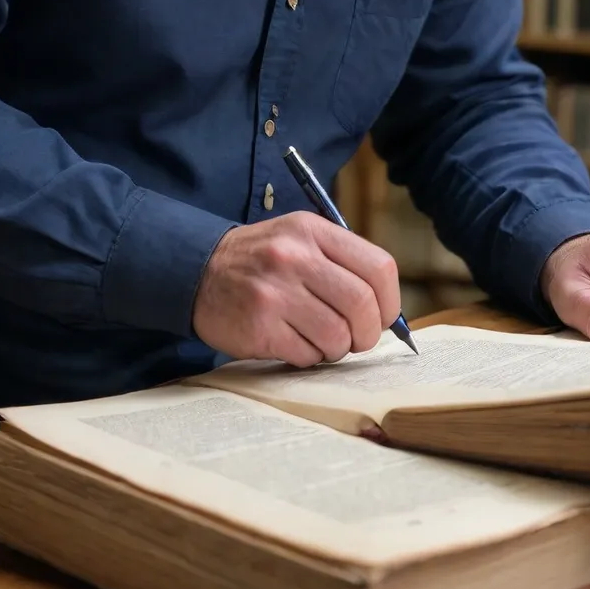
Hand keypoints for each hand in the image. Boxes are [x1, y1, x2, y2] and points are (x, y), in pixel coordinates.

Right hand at [193, 212, 400, 366]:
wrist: (199, 270)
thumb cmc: (262, 259)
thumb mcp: (300, 238)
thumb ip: (342, 264)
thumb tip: (386, 310)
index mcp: (312, 231)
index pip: (378, 267)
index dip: (390, 300)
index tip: (383, 316)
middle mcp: (295, 257)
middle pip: (361, 305)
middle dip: (368, 332)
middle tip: (358, 339)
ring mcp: (275, 293)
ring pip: (337, 336)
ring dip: (337, 348)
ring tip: (322, 340)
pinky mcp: (259, 327)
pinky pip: (307, 355)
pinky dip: (310, 357)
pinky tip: (295, 342)